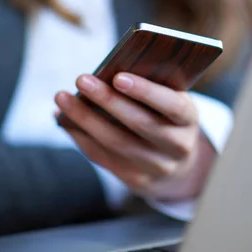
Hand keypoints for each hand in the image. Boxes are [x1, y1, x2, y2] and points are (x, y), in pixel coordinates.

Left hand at [55, 73, 215, 201]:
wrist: (178, 163)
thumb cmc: (165, 116)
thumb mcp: (169, 99)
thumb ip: (151, 84)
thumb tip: (107, 71)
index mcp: (189, 118)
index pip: (171, 105)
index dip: (146, 92)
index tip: (118, 76)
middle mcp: (177, 146)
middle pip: (139, 124)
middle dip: (107, 100)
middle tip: (82, 79)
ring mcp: (157, 167)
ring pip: (116, 143)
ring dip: (85, 119)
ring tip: (62, 98)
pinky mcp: (136, 181)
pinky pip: (104, 158)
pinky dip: (82, 137)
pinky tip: (64, 120)